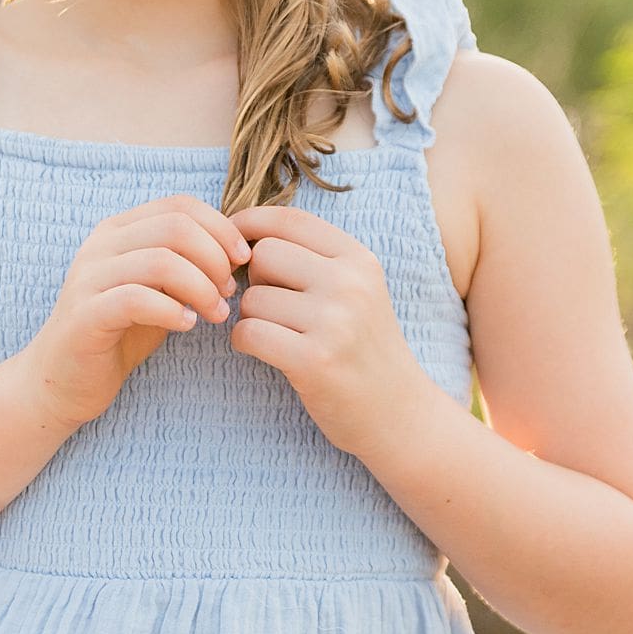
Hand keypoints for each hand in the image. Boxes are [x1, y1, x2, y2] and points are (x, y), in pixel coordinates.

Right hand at [22, 193, 250, 429]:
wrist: (62, 381)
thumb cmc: (119, 333)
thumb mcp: (158, 290)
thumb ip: (186, 265)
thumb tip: (235, 250)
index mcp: (119, 231)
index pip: (179, 205)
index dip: (220, 228)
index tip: (243, 260)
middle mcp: (100, 245)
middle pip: (175, 227)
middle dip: (215, 258)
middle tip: (229, 292)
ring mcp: (89, 278)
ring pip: (161, 260)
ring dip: (201, 287)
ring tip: (215, 313)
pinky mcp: (85, 315)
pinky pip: (136, 299)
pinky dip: (172, 310)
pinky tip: (187, 326)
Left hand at [226, 202, 425, 459]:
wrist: (399, 413)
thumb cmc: (363, 348)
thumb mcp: (356, 291)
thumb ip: (312, 259)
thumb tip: (243, 234)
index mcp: (359, 259)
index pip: (291, 219)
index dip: (251, 222)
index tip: (232, 240)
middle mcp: (350, 284)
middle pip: (265, 255)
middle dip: (254, 280)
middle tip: (271, 307)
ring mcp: (334, 322)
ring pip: (252, 298)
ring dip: (250, 317)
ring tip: (276, 335)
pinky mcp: (314, 360)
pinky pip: (248, 332)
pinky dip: (244, 342)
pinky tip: (262, 352)